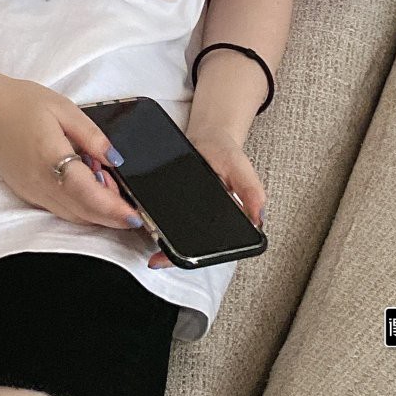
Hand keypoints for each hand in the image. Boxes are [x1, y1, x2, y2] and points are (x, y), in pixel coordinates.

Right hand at [0, 73, 142, 233]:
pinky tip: (87, 193)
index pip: (89, 195)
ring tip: (113, 199)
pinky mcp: (25, 192)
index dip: (114, 209)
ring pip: (70, 215)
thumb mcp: (63, 108)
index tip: (136, 216)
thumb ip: (91, 136)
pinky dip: (77, 208)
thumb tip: (115, 159)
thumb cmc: (20, 102)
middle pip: (82, 213)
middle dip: (110, 217)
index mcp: (51, 159)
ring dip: (95, 215)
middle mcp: (40, 184)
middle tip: (131, 209)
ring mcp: (30, 192)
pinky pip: (57, 209)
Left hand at [95, 123, 265, 269]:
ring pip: (168, 229)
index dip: (185, 257)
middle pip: (182, 244)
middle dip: (166, 250)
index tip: (165, 259)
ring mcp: (184, 213)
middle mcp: (201, 222)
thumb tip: (258, 217)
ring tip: (140, 229)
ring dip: (155, 232)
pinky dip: (148, 212)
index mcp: (223, 222)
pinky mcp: (170, 201)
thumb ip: (252, 190)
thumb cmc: (227, 154)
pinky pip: (159, 210)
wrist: (209, 135)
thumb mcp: (241, 167)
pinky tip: (137, 208)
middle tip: (151, 253)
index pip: (205, 250)